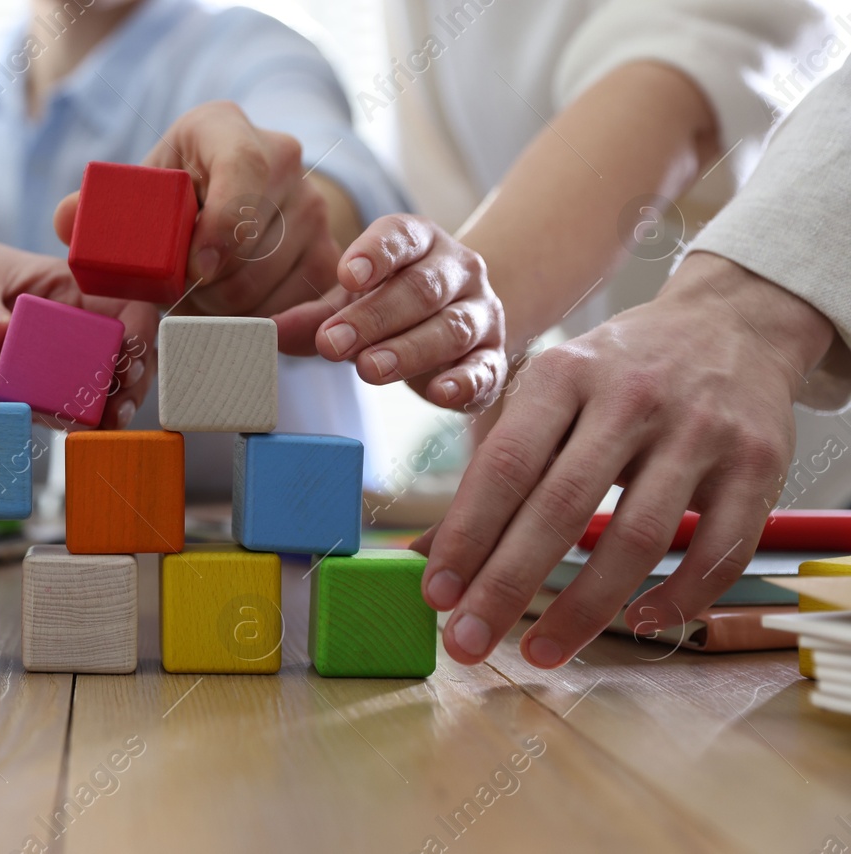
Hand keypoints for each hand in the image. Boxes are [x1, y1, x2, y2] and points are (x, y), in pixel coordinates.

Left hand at [0, 223, 156, 428]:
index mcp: (64, 288)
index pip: (122, 303)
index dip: (137, 328)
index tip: (129, 352)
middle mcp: (66, 328)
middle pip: (119, 356)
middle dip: (130, 381)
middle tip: (120, 403)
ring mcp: (46, 366)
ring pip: (95, 391)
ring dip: (106, 411)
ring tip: (102, 427)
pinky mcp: (22, 397)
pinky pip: (54, 415)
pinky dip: (68, 428)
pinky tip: (72, 437)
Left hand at [52, 101, 343, 317]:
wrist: (229, 203)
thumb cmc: (171, 198)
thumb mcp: (136, 192)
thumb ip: (97, 208)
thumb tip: (68, 220)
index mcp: (225, 129)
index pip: (243, 168)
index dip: (223, 225)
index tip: (195, 269)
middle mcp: (283, 158)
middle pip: (257, 242)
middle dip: (211, 287)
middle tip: (180, 297)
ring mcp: (315, 207)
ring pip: (277, 284)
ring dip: (231, 312)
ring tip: (203, 304)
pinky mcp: (330, 254)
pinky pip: (306, 307)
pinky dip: (267, 331)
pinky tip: (238, 332)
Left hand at [272, 214, 505, 410]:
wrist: (455, 319)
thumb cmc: (389, 305)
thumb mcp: (348, 305)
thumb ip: (313, 318)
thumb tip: (270, 333)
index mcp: (419, 242)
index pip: (401, 235)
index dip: (377, 252)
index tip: (348, 274)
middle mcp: (457, 270)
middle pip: (422, 288)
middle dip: (376, 316)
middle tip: (335, 343)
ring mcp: (481, 312)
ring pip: (452, 327)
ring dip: (409, 350)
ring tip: (369, 369)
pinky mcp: (494, 356)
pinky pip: (487, 368)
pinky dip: (465, 382)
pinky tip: (439, 393)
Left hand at [414, 252, 835, 667]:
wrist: (731, 322)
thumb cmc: (617, 372)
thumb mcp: (547, 394)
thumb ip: (493, 470)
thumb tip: (424, 554)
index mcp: (563, 375)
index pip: (506, 465)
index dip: (467, 535)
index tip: (437, 596)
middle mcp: (632, 398)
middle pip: (562, 507)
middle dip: (507, 585)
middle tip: (468, 645)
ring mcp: (700, 430)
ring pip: (639, 538)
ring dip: (584, 608)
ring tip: (540, 652)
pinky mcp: (759, 462)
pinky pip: (719, 548)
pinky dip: (679, 596)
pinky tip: (638, 623)